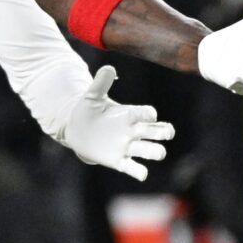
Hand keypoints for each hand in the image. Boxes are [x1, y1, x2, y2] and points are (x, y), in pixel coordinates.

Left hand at [62, 65, 175, 180]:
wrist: (78, 130)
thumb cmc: (88, 110)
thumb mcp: (92, 95)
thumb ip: (101, 83)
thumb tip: (109, 69)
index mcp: (129, 114)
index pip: (146, 114)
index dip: (149, 114)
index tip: (150, 115)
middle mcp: (133, 131)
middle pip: (156, 132)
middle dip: (162, 132)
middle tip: (164, 133)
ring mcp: (127, 146)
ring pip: (149, 150)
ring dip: (156, 151)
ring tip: (159, 152)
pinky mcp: (118, 160)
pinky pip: (132, 167)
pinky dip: (139, 172)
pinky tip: (142, 173)